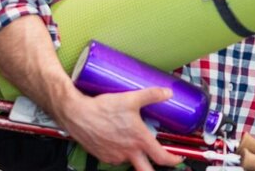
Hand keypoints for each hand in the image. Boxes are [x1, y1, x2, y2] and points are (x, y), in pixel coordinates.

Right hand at [52, 88, 182, 170]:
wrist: (77, 114)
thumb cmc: (102, 108)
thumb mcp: (131, 99)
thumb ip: (151, 95)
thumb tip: (167, 92)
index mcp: (138, 140)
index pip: (162, 157)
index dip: (173, 160)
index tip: (177, 158)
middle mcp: (128, 152)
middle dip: (155, 170)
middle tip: (162, 163)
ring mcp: (115, 157)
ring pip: (130, 162)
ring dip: (135, 156)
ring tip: (132, 141)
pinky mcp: (103, 157)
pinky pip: (116, 159)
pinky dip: (120, 153)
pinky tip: (118, 141)